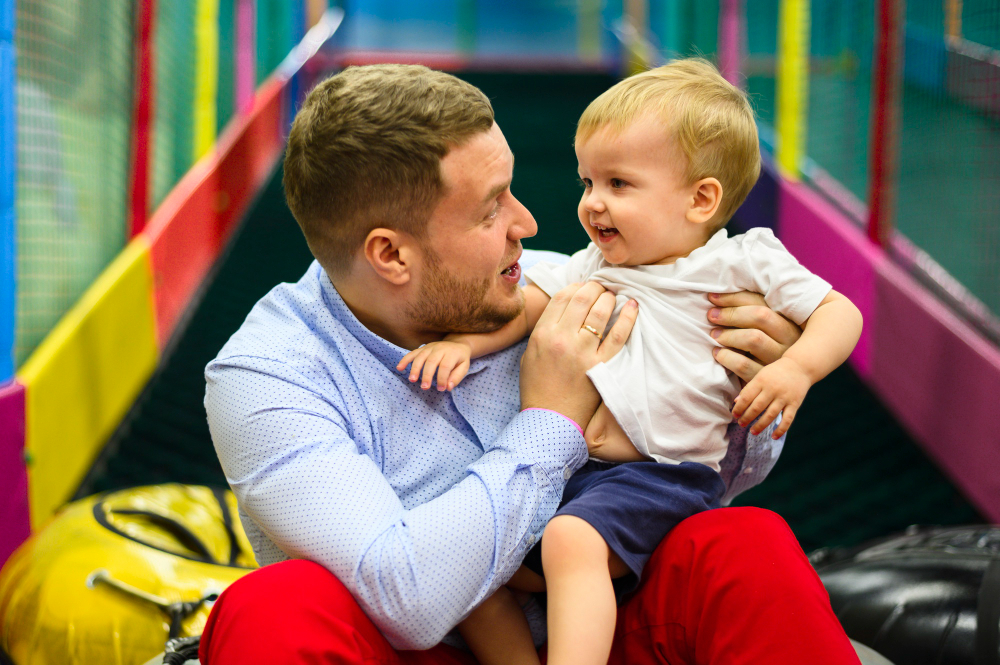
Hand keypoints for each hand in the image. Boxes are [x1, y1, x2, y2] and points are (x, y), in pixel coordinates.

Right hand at [397, 341, 471, 390]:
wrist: (457, 343)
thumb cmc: (460, 359)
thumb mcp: (464, 367)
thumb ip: (457, 377)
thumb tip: (448, 387)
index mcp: (452, 353)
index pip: (445, 366)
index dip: (442, 378)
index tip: (441, 389)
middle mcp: (440, 348)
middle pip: (431, 361)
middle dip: (427, 375)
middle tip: (424, 387)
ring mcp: (430, 347)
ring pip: (420, 357)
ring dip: (415, 368)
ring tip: (412, 380)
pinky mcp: (423, 348)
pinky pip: (412, 353)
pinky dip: (405, 360)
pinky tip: (399, 368)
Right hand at [519, 282, 637, 429]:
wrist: (550, 420)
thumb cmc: (538, 387)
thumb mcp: (530, 353)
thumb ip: (544, 329)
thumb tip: (564, 308)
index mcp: (543, 334)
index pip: (563, 297)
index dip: (576, 286)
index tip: (584, 287)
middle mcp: (562, 338)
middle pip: (583, 297)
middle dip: (595, 287)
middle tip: (601, 288)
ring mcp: (584, 351)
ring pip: (601, 310)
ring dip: (609, 297)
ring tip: (613, 297)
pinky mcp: (602, 365)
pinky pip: (619, 334)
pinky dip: (627, 316)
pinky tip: (632, 306)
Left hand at [707, 291, 801, 381]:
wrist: (778, 386)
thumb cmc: (764, 350)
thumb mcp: (764, 330)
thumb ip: (749, 313)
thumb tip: (717, 296)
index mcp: (788, 321)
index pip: (761, 302)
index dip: (734, 298)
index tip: (712, 297)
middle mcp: (789, 339)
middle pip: (760, 317)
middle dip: (731, 314)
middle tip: (711, 316)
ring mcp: (780, 359)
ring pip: (753, 339)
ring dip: (729, 334)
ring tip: (714, 335)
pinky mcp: (767, 378)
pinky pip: (744, 365)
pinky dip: (727, 357)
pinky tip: (718, 354)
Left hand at [732, 357, 810, 438]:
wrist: (800, 366)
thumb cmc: (776, 372)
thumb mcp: (761, 375)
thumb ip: (749, 388)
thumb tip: (736, 402)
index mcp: (761, 381)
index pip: (747, 397)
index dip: (739, 408)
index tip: (734, 415)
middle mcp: (772, 389)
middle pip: (757, 407)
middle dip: (747, 417)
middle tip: (741, 424)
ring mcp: (784, 397)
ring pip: (770, 415)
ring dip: (760, 425)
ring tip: (752, 431)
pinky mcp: (795, 404)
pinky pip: (788, 419)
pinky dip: (781, 429)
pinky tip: (774, 437)